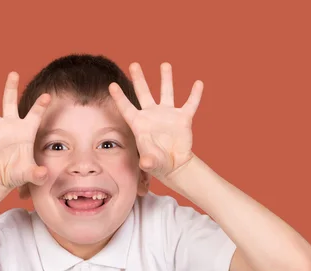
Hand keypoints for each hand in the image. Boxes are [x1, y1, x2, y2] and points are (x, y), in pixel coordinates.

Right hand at [0, 72, 51, 188]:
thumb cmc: (17, 172)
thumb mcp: (30, 174)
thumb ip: (38, 174)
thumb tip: (43, 174)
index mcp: (25, 131)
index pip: (35, 115)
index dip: (40, 106)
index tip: (47, 96)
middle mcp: (10, 125)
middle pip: (10, 102)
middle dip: (11, 88)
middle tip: (13, 73)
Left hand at [108, 62, 201, 180]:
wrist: (174, 165)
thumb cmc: (157, 162)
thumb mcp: (151, 162)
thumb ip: (147, 161)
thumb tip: (146, 163)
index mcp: (139, 124)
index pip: (127, 108)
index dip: (119, 97)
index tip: (112, 85)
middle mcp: (152, 115)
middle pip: (143, 93)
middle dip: (139, 78)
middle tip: (134, 64)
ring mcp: (167, 115)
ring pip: (166, 92)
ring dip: (166, 78)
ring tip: (165, 64)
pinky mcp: (183, 118)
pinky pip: (190, 104)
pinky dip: (195, 94)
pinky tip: (198, 83)